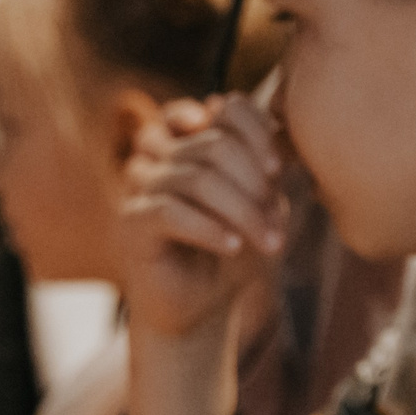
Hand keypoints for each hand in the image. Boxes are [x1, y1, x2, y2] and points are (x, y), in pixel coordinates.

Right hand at [118, 94, 289, 339]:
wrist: (202, 306)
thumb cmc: (234, 250)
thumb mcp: (262, 206)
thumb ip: (269, 169)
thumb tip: (284, 139)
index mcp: (194, 137)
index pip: (228, 108)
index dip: (258, 132)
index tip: (279, 169)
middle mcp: (161, 152)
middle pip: (215, 145)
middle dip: (256, 185)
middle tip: (279, 223)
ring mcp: (141, 184)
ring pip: (196, 179)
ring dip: (242, 213)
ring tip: (270, 243)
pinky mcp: (131, 221)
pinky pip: (170, 211)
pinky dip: (209, 228)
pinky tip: (234, 247)